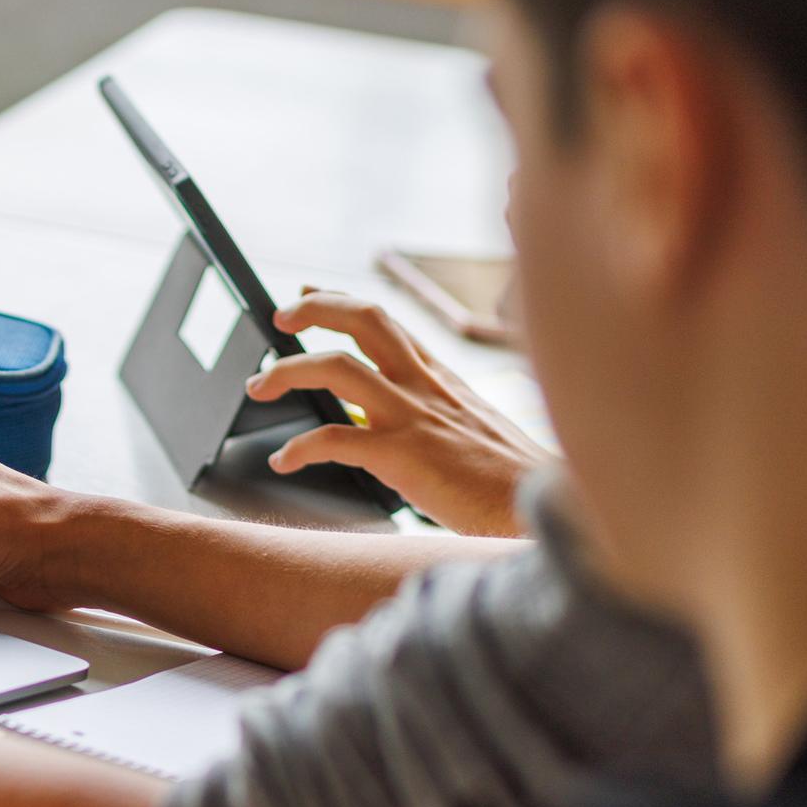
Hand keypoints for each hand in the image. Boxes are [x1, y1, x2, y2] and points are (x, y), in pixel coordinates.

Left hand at [245, 291, 545, 536]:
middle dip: (315, 310)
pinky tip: (284, 461)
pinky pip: (335, 439)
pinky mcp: (405, 457)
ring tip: (259, 385)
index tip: (308, 294)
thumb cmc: (517, 485)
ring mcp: (415, 418)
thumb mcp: (480, 434)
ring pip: (337, 369)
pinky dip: (299, 448)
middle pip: (365, 320)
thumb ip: (442, 421)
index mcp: (444, 380)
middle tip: (279, 317)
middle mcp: (427, 388)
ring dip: (288, 371)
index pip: (389, 325)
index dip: (342, 304)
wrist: (547, 512)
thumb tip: (403, 431)